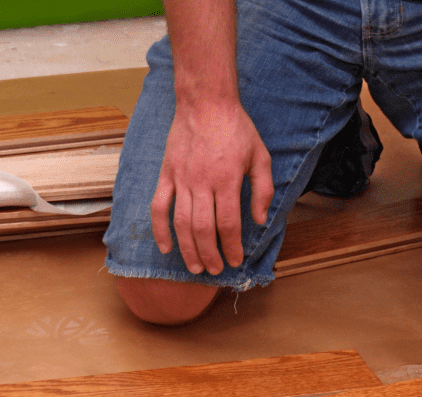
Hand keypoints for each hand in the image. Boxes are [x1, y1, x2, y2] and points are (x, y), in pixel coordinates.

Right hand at [150, 100, 273, 274]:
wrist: (205, 102)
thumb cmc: (236, 128)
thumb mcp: (260, 155)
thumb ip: (263, 190)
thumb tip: (260, 220)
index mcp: (227, 179)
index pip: (229, 223)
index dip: (232, 246)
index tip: (236, 260)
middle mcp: (202, 182)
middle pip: (203, 229)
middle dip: (210, 255)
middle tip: (216, 270)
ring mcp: (181, 179)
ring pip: (182, 223)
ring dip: (188, 249)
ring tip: (196, 267)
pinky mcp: (167, 175)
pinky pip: (159, 207)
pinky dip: (160, 230)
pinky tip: (166, 247)